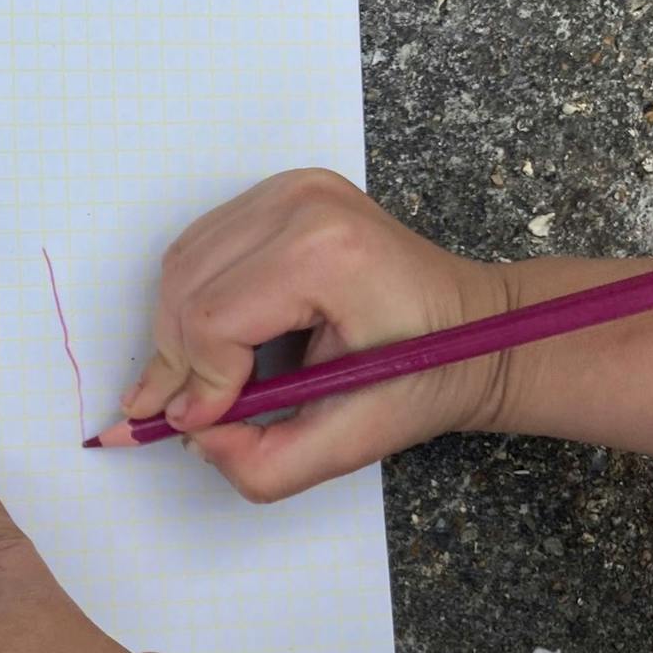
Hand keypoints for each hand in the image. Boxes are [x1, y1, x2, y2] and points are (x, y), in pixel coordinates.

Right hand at [125, 169, 513, 501]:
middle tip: (182, 413)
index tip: (202, 425)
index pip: (214, 318)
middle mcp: (303, 204)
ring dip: (177, 330)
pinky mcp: (279, 192)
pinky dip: (191, 299)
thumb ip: (263, 463)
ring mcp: (289, 188)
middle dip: (176, 361)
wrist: (476, 327)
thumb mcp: (351, 443)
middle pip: (186, 288)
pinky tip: (217, 338)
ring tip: (199, 380)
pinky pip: (198, 247)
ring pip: (181, 265)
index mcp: (330, 254)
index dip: (198, 382)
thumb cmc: (428, 376)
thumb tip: (193, 435)